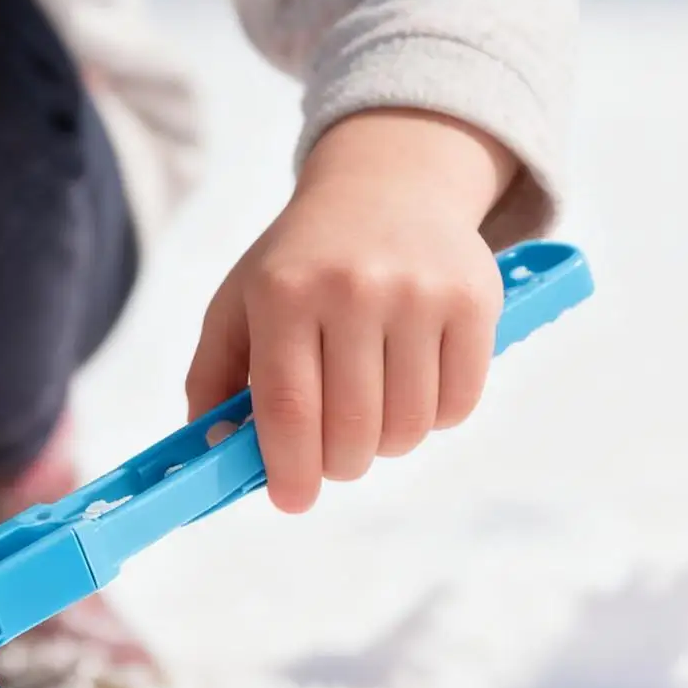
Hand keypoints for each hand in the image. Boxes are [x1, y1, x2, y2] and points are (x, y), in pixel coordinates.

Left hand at [186, 109, 515, 513]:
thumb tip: (215, 450)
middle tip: (331, 455)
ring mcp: (418, 293)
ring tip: (369, 411)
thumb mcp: (237, 304)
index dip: (290, 469)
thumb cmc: (299, 263)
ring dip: (386, 443)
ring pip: (408, 428)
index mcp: (282, 292)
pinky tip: (411, 385)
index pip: (289, 408)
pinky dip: (433, 418)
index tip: (291, 499)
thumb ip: (213, 379)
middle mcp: (352, 289)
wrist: (384, 188)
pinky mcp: (474, 300)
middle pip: (352, 431)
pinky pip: (457, 405)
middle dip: (338, 464)